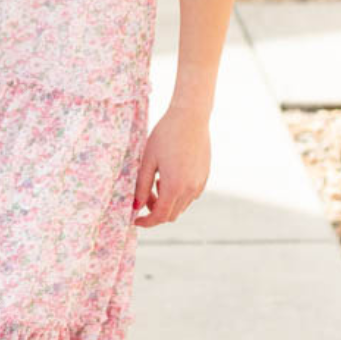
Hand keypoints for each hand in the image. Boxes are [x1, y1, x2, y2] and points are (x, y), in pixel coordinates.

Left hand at [132, 104, 209, 227]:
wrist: (190, 117)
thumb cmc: (165, 135)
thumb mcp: (147, 160)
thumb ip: (141, 186)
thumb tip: (136, 206)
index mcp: (174, 187)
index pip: (160, 216)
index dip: (146, 222)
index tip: (135, 219)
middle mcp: (190, 189)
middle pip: (171, 215)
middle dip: (155, 211)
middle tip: (144, 195)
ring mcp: (199, 183)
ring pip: (181, 206)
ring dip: (167, 201)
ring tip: (157, 179)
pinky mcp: (204, 176)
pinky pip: (190, 195)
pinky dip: (178, 194)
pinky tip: (170, 175)